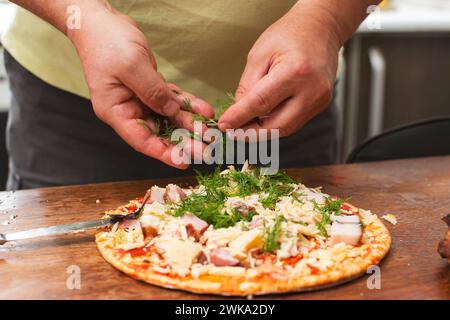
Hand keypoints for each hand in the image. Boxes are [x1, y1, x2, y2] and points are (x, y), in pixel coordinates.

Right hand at [69, 5, 213, 167]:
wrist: (102, 21)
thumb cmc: (107, 42)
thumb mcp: (132, 66)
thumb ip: (152, 92)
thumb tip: (171, 111)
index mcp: (116, 110)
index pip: (140, 139)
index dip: (161, 152)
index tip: (182, 161)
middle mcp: (128, 109)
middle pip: (157, 131)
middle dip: (182, 141)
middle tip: (205, 150)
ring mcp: (140, 99)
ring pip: (168, 116)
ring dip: (189, 123)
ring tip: (209, 130)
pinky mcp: (150, 87)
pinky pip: (172, 99)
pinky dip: (187, 104)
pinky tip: (204, 110)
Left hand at [218, 7, 340, 137]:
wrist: (321, 28)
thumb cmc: (289, 35)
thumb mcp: (259, 54)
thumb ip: (247, 85)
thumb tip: (238, 112)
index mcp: (295, 71)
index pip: (261, 103)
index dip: (239, 117)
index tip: (224, 125)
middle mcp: (311, 90)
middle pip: (276, 125)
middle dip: (251, 132)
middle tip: (233, 131)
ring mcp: (319, 99)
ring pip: (285, 128)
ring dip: (263, 130)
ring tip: (246, 123)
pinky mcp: (321, 104)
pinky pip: (294, 122)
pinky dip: (276, 122)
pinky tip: (264, 116)